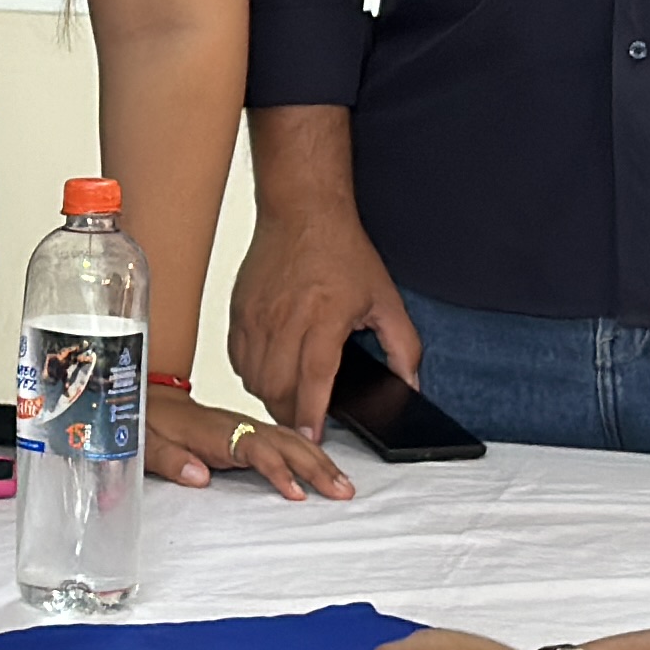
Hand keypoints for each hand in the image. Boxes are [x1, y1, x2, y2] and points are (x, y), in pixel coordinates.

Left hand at [147, 392, 353, 503]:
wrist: (146, 399)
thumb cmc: (147, 423)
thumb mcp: (147, 443)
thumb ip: (171, 460)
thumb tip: (199, 477)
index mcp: (213, 431)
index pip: (253, 449)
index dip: (277, 470)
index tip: (296, 493)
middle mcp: (236, 425)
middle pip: (284, 443)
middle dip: (316, 467)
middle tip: (341, 491)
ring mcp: (245, 426)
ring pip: (291, 440)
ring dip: (320, 461)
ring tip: (344, 485)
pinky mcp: (249, 430)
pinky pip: (285, 439)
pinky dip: (310, 452)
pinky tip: (325, 466)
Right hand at [228, 190, 421, 445]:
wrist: (302, 212)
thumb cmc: (342, 252)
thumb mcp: (385, 299)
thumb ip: (404, 347)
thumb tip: (411, 385)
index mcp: (325, 317)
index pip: (314, 379)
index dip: (312, 414)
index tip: (312, 437)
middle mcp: (286, 319)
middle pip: (278, 387)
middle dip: (291, 414)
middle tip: (305, 421)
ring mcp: (258, 315)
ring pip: (254, 378)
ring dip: (270, 396)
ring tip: (289, 396)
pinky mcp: (239, 311)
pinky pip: (238, 359)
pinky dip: (252, 374)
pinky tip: (271, 371)